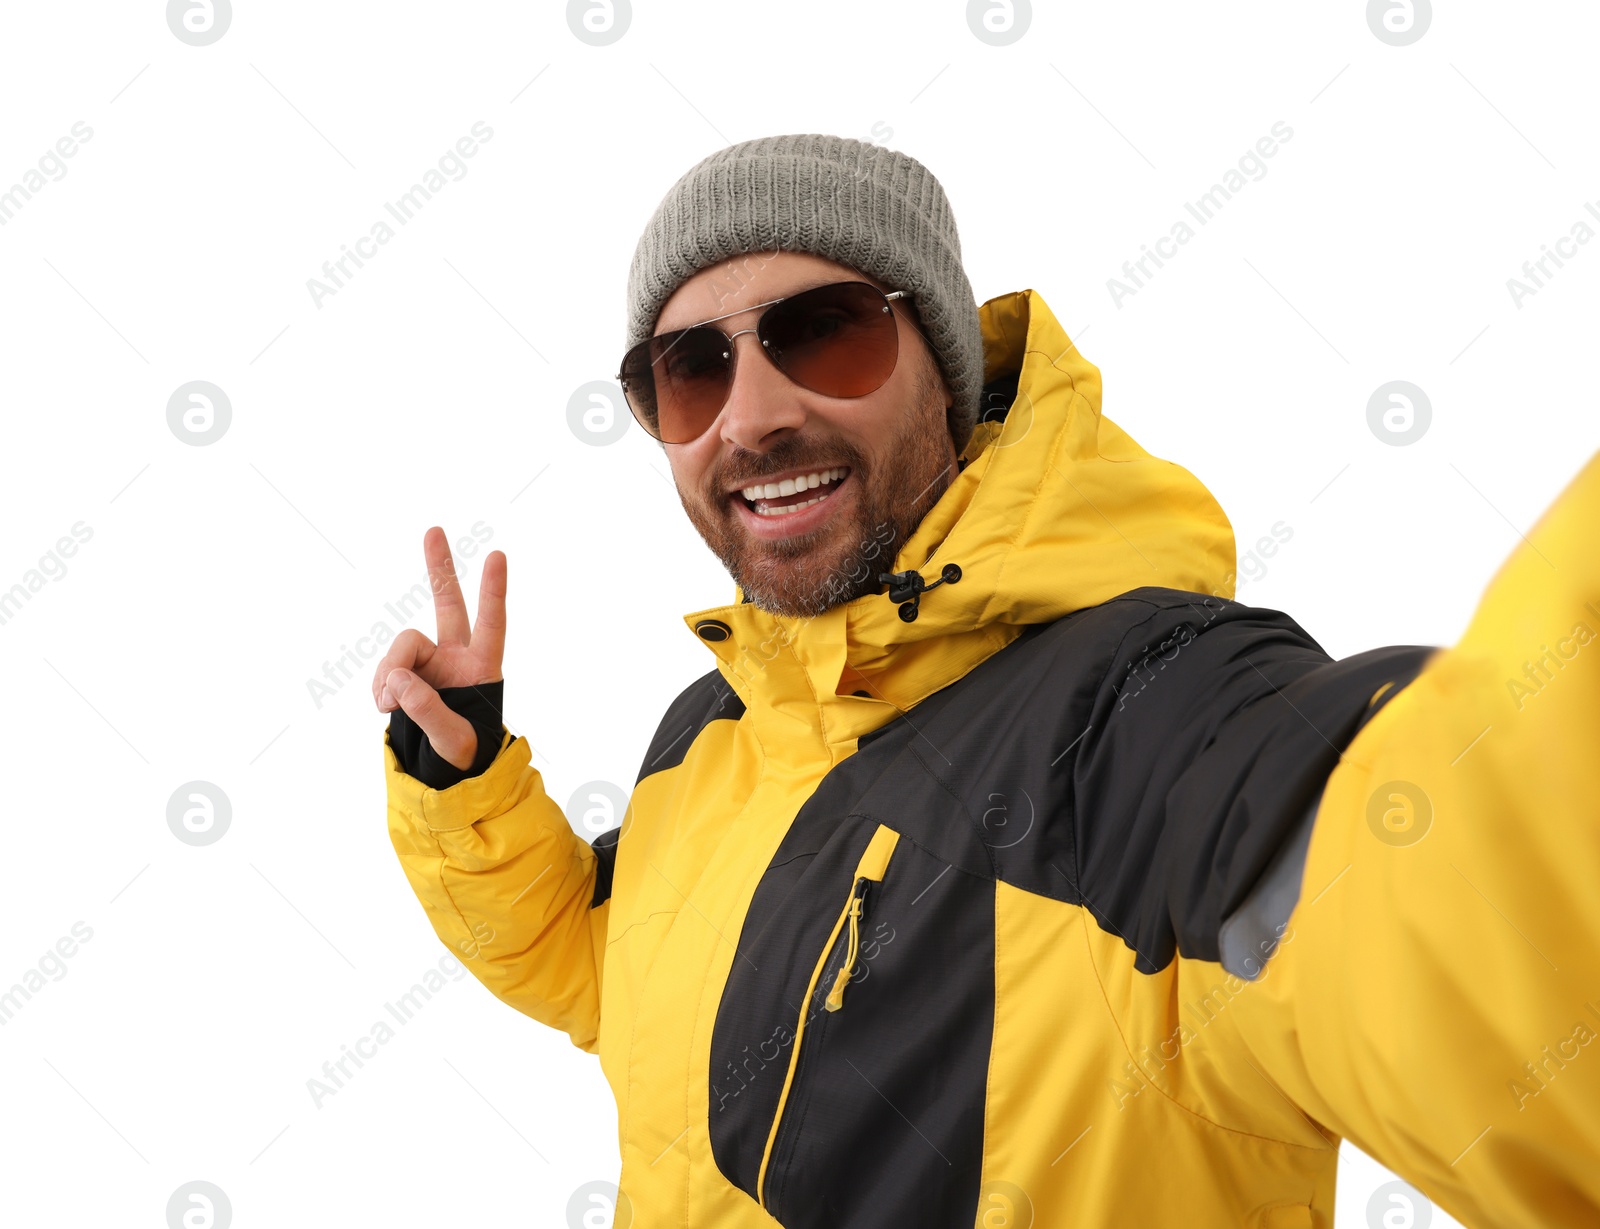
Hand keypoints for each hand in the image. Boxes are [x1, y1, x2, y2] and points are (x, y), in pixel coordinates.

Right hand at [373, 526, 505, 770]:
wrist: (445, 770)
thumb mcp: (455, 740)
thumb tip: (398, 679)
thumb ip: (429, 712)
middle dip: (439, 569)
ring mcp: (428, 662)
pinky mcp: (404, 673)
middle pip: (448, 605)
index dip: (493, 591)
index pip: (492, 624)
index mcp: (482, 667)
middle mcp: (456, 656)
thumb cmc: (465, 754)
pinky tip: (385, 704)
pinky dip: (380, 685)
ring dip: (391, 672)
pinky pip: (386, 668)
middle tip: (434, 530)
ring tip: (388, 705)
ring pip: (402, 647)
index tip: (498, 555)